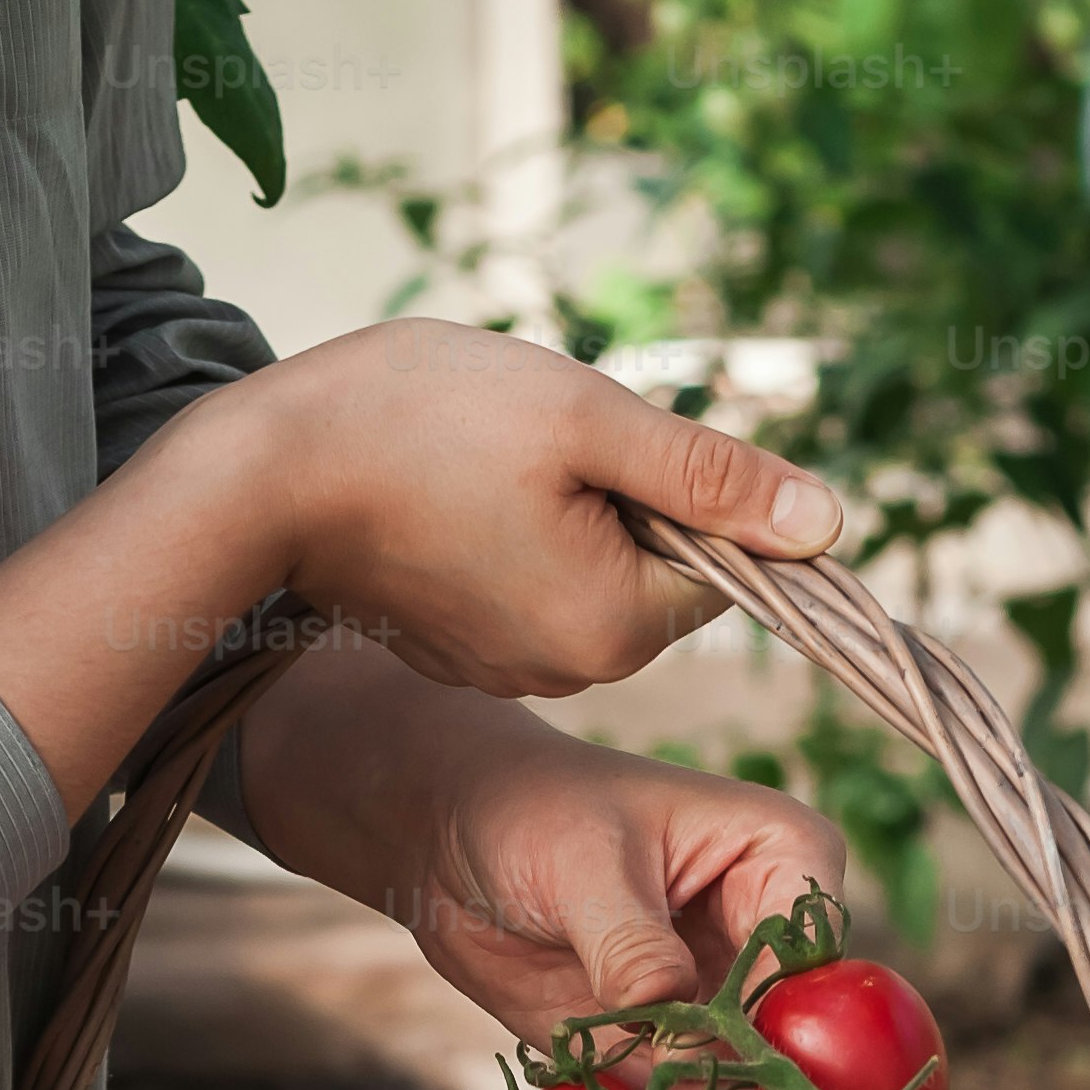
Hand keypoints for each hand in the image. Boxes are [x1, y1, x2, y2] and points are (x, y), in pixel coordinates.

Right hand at [203, 325, 844, 700]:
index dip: (682, 482)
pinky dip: (507, 533)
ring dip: (562, 506)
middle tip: (530, 440)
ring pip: (590, 568)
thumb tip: (828, 523)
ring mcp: (511, 669)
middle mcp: (575, 671)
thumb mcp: (586, 417)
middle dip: (619, 493)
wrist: (261, 475)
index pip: (720, 557)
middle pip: (654, 564)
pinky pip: (528, 584)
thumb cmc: (419, 424)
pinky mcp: (461, 651)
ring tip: (477, 464)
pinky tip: (446, 496)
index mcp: (619, 625)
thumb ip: (712, 473)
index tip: (606, 439)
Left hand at [234, 647, 854, 1038]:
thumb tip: (672, 1031)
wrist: (452, 839)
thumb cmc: (529, 811)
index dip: (782, 1032)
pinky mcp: (671, 1052)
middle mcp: (772, 942)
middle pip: (796, 1046)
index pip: (818, 967)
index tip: (723, 1079)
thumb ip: (632, 951)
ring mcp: (725, 1005)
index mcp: (788, 861)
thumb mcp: (582, 869)